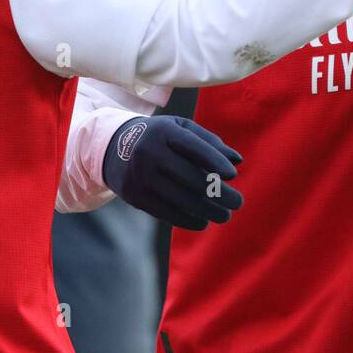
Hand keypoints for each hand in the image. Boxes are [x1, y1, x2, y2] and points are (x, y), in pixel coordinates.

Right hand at [102, 116, 243, 230]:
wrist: (114, 148)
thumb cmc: (160, 137)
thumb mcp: (180, 130)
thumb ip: (210, 142)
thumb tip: (237, 161)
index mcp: (165, 131)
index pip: (194, 148)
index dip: (215, 162)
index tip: (233, 176)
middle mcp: (150, 153)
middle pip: (191, 178)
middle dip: (219, 193)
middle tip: (238, 202)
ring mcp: (141, 176)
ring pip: (181, 199)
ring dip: (208, 211)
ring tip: (225, 215)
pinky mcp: (135, 196)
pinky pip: (166, 212)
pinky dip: (188, 220)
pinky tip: (203, 222)